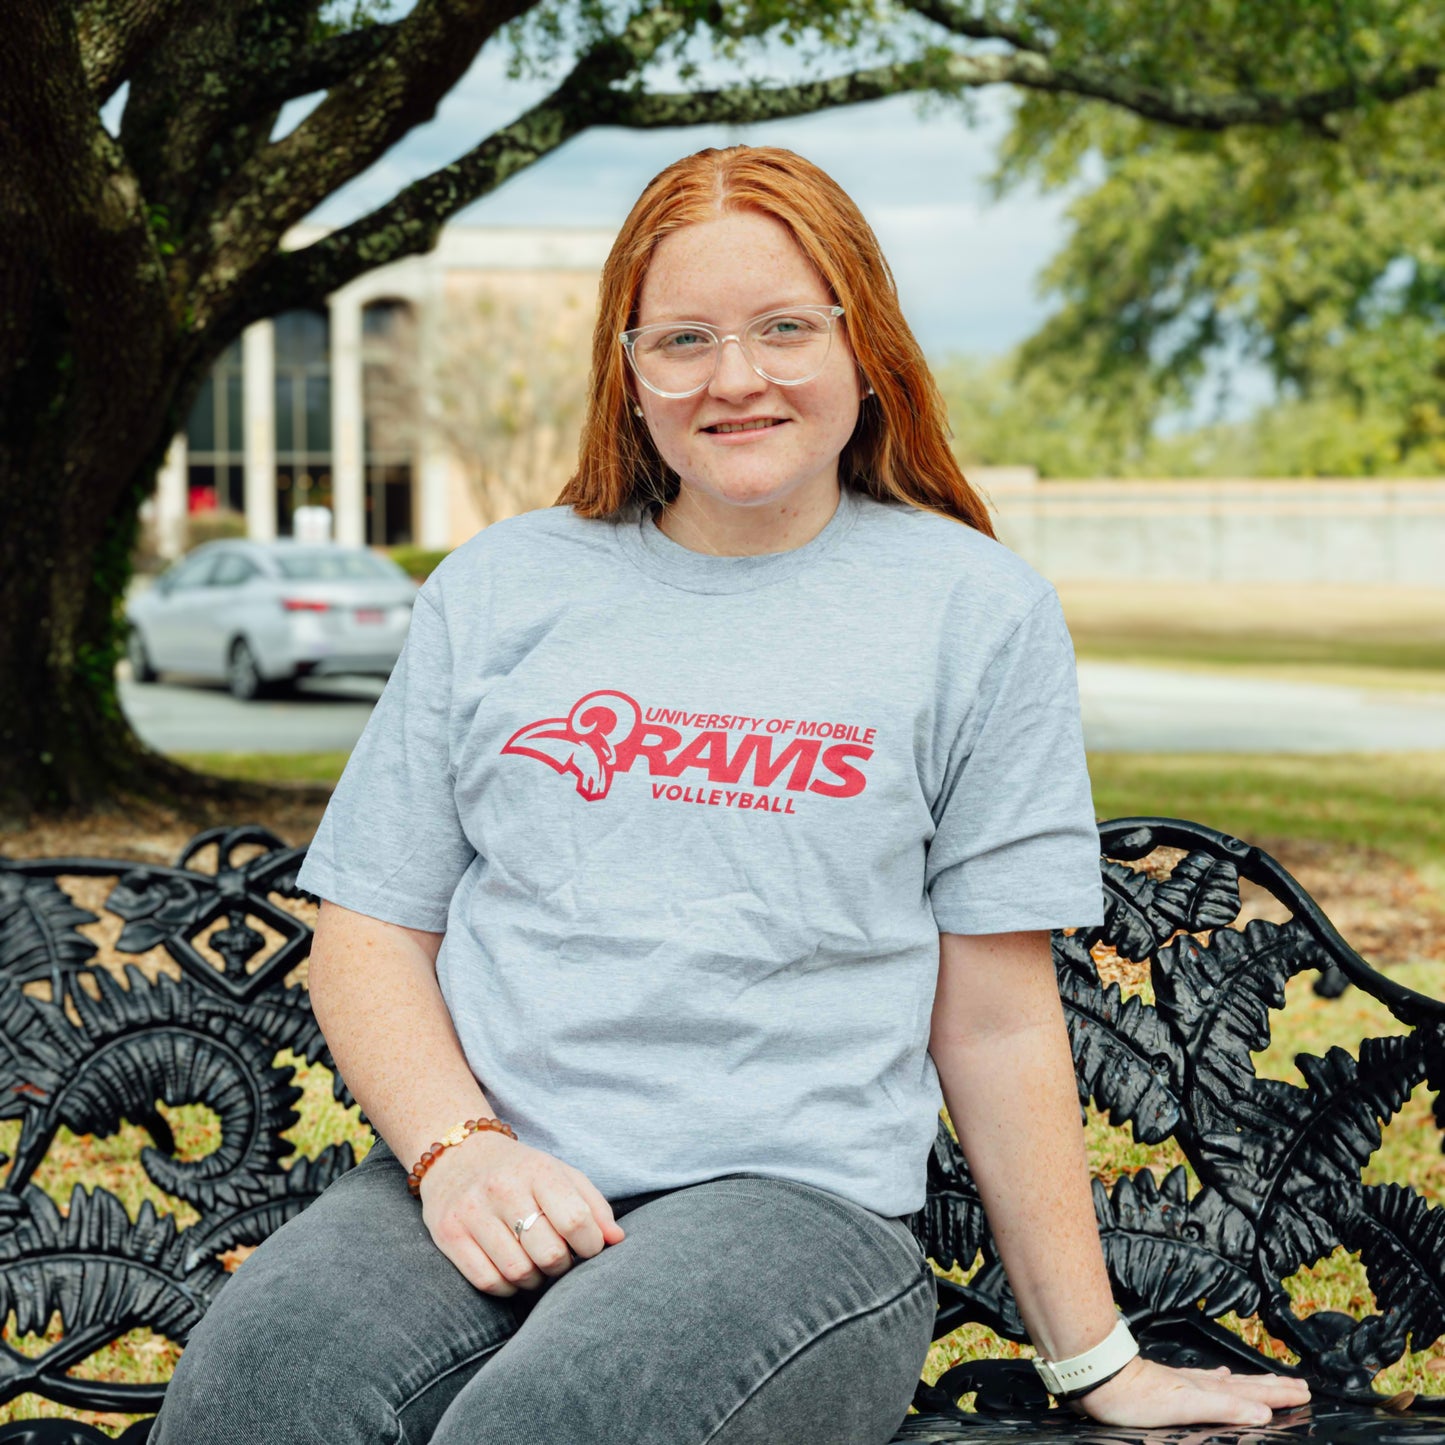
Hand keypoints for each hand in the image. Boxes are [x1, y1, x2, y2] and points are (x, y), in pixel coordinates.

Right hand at [417, 1131, 625, 1295]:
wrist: (458, 1153)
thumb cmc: (521, 1172)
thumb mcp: (560, 1174)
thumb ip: (593, 1205)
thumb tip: (616, 1241)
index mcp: (537, 1170)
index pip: (576, 1220)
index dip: (591, 1245)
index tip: (588, 1248)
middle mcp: (503, 1188)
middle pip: (549, 1253)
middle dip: (562, 1266)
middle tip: (559, 1259)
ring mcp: (472, 1212)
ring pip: (518, 1272)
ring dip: (534, 1280)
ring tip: (536, 1265)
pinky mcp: (448, 1234)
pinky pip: (487, 1281)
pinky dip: (507, 1287)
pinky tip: (511, 1273)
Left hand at [1073, 1357, 1311, 1426]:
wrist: (1102, 1379)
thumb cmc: (1138, 1397)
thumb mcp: (1186, 1406)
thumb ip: (1224, 1407)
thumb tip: (1262, 1412)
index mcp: (1208, 1391)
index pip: (1253, 1393)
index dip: (1279, 1394)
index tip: (1304, 1392)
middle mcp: (1200, 1384)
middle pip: (1246, 1385)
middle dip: (1273, 1386)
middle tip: (1300, 1385)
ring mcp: (1186, 1382)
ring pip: (1230, 1382)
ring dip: (1253, 1383)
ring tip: (1270, 1381)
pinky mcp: (1170, 1385)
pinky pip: (1206, 1380)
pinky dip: (1221, 1380)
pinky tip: (1222, 1376)